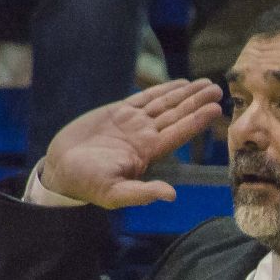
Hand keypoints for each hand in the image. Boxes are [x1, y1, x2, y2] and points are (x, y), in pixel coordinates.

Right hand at [41, 78, 223, 207]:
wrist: (62, 170)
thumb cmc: (87, 185)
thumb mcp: (115, 194)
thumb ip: (143, 193)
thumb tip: (171, 196)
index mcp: (147, 153)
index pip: (178, 133)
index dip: (196, 120)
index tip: (215, 108)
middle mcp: (144, 136)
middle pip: (176, 115)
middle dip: (197, 101)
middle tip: (217, 88)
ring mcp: (132, 123)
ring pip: (164, 104)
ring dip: (185, 93)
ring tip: (206, 83)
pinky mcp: (118, 113)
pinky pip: (144, 98)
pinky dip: (161, 90)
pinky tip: (178, 84)